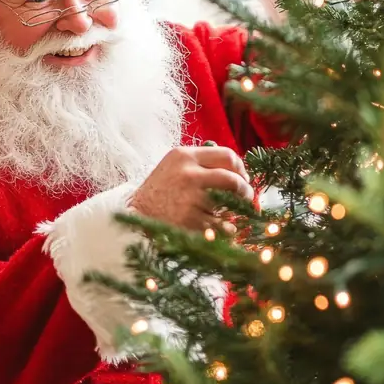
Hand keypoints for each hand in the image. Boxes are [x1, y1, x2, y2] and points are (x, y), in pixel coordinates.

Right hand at [129, 145, 253, 231]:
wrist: (136, 214)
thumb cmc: (160, 190)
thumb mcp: (174, 165)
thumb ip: (202, 163)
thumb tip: (238, 171)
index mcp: (185, 156)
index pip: (227, 155)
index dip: (241, 168)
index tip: (243, 178)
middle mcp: (188, 174)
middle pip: (232, 179)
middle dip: (245, 190)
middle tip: (248, 197)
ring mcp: (190, 198)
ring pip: (229, 203)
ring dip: (234, 210)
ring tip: (229, 213)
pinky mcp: (190, 220)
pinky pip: (222, 225)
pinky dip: (226, 228)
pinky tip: (219, 227)